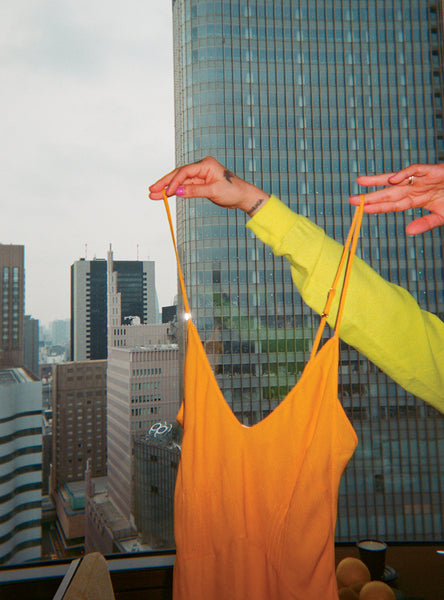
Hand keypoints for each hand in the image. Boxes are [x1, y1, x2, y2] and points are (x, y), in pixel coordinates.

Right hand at [149, 156, 268, 215]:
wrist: (243, 196)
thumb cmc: (232, 191)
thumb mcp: (214, 191)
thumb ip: (195, 191)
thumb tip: (178, 192)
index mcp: (206, 165)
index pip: (185, 172)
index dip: (174, 182)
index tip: (166, 192)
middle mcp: (201, 167)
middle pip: (178, 175)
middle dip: (165, 183)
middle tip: (151, 190)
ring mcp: (199, 175)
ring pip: (179, 181)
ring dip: (167, 189)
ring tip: (153, 195)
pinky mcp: (199, 183)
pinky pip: (184, 187)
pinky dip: (175, 192)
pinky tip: (165, 195)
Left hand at [349, 163, 443, 233]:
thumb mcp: (441, 216)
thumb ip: (425, 223)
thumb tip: (408, 232)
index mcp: (416, 200)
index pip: (392, 205)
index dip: (377, 207)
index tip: (361, 210)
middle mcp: (415, 188)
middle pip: (388, 193)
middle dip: (370, 196)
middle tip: (351, 200)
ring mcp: (422, 178)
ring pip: (395, 179)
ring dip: (378, 181)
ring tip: (360, 182)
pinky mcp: (432, 170)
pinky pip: (415, 170)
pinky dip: (404, 174)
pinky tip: (391, 179)